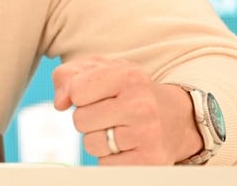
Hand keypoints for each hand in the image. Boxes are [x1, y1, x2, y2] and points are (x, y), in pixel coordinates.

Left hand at [53, 55, 199, 164]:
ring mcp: (147, 135)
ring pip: (91, 144)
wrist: (176, 118)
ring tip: (120, 129)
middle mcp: (141, 104)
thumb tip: (60, 103)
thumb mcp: (103, 71)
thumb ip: (70, 75)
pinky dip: (111, 158)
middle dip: (88, 119)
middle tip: (111, 114)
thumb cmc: (130, 92)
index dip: (79, 95)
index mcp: (129, 76)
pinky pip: (105, 165)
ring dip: (99, 139)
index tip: (95, 94)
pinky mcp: (148, 162)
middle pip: (80, 120)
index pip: (77, 90)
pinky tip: (128, 146)